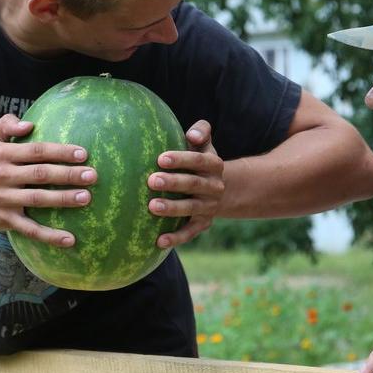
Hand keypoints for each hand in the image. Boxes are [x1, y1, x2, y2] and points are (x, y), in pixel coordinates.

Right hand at [0, 114, 96, 246]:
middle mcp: (4, 176)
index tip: (82, 153)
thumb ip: (6, 124)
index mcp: (3, 154)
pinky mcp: (6, 220)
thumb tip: (29, 124)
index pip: (36, 151)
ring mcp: (5, 200)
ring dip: (63, 199)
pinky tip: (70, 239)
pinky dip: (50, 236)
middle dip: (68, 175)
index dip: (59, 152)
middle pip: (40, 174)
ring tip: (86, 197)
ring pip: (38, 200)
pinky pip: (30, 229)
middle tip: (92, 175)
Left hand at [148, 120, 224, 247]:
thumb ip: (201, 131)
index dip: (181, 159)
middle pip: (194, 184)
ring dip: (172, 208)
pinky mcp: (203, 224)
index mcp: (214, 164)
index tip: (160, 158)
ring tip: (151, 206)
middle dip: (173, 183)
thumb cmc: (200, 161)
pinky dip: (176, 238)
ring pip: (191, 208)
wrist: (220, 189)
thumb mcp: (205, 144)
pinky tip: (159, 241)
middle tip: (151, 180)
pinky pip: (190, 232)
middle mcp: (215, 186)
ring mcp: (209, 207)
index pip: (199, 160)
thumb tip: (192, 134)